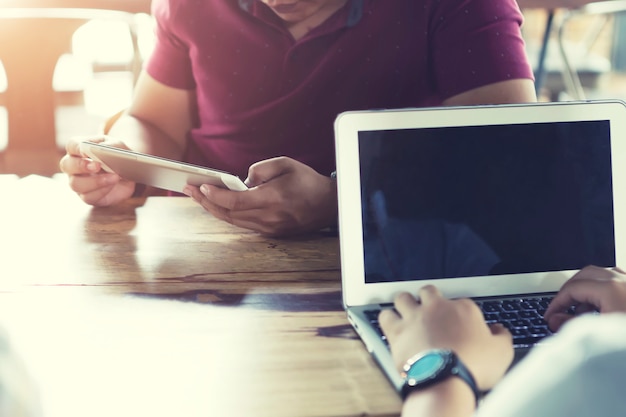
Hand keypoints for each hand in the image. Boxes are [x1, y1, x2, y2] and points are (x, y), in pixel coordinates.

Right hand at [59, 136, 135, 205]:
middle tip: (97, 165)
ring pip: (75, 184)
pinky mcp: (88, 196)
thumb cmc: (118, 156)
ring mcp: (78, 182)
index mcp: (79, 150)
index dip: (76, 147)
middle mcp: (74, 166)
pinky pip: (88, 197)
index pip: (71, 146)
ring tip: (113, 177)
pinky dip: (102, 191)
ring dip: (95, 181)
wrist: (129, 174)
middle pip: (67, 165)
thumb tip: (101, 148)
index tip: (85, 149)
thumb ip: (111, 146)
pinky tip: (112, 185)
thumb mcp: (119, 147)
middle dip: (81, 165)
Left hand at [183, 156, 337, 236]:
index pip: (235, 201)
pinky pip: (243, 224)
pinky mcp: (272, 233)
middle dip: (205, 202)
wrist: (330, 205)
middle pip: (228, 214)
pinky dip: (228, 214)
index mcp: (272, 199)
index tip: (200, 186)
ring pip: (233, 221)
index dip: (215, 195)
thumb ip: (259, 169)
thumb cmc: (307, 181)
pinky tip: (218, 204)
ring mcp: (270, 228)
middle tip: (188, 190)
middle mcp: (269, 218)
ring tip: (198, 196)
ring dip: (213, 209)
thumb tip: (241, 181)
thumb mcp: (285, 163)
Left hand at [379, 286, 512, 391]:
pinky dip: (387, 318)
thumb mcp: (501, 352)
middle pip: (428, 291)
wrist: (445, 379)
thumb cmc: (472, 366)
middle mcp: (437, 308)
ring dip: (404, 303)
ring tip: (406, 311)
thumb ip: (502, 337)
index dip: (460, 312)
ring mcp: (414, 317)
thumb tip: (500, 330)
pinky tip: (390, 323)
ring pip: (403, 298)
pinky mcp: (397, 331)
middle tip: (430, 309)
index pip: (461, 301)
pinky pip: (385, 316)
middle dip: (428, 297)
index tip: (460, 323)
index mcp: (463, 309)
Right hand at [544, 265, 625, 331]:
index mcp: (610, 288)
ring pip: (602, 275)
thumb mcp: (600, 333)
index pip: (572, 288)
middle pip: (585, 275)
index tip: (550, 315)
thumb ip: (573, 325)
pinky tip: (602, 305)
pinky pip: (616, 281)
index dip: (556, 302)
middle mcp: (622, 281)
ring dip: (586, 289)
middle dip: (569, 290)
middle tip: (560, 306)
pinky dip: (603, 290)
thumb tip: (555, 320)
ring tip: (581, 309)